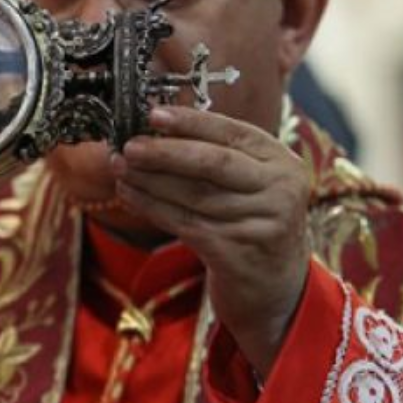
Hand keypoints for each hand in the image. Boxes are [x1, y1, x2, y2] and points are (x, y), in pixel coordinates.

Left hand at [111, 105, 311, 376]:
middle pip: (214, 164)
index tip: (154, 114)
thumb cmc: (253, 222)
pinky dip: (153, 208)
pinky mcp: (238, 255)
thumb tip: (156, 128)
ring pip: (194, 196)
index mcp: (283, 162)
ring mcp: (261, 225)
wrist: (277, 288)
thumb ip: (218, 155)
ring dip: (150, 181)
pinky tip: (130, 195)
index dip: (191, 122)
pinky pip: (186, 224)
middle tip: (129, 145)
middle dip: (166, 152)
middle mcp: (280, 191)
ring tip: (119, 168)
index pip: (233, 133)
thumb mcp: (252, 183)